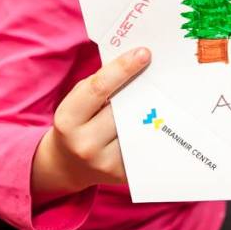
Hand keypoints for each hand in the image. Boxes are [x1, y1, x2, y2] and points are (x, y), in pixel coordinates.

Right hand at [31, 47, 150, 198]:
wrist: (67, 165)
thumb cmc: (77, 123)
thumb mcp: (77, 101)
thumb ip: (100, 84)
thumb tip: (138, 62)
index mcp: (67, 120)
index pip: (98, 88)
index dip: (122, 68)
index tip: (144, 53)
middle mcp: (84, 144)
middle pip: (123, 108)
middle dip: (142, 88)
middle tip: (161, 70)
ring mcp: (104, 163)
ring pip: (137, 127)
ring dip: (151, 109)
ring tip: (163, 93)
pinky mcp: (122, 176)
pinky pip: (143, 145)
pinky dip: (152, 129)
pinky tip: (161, 117)